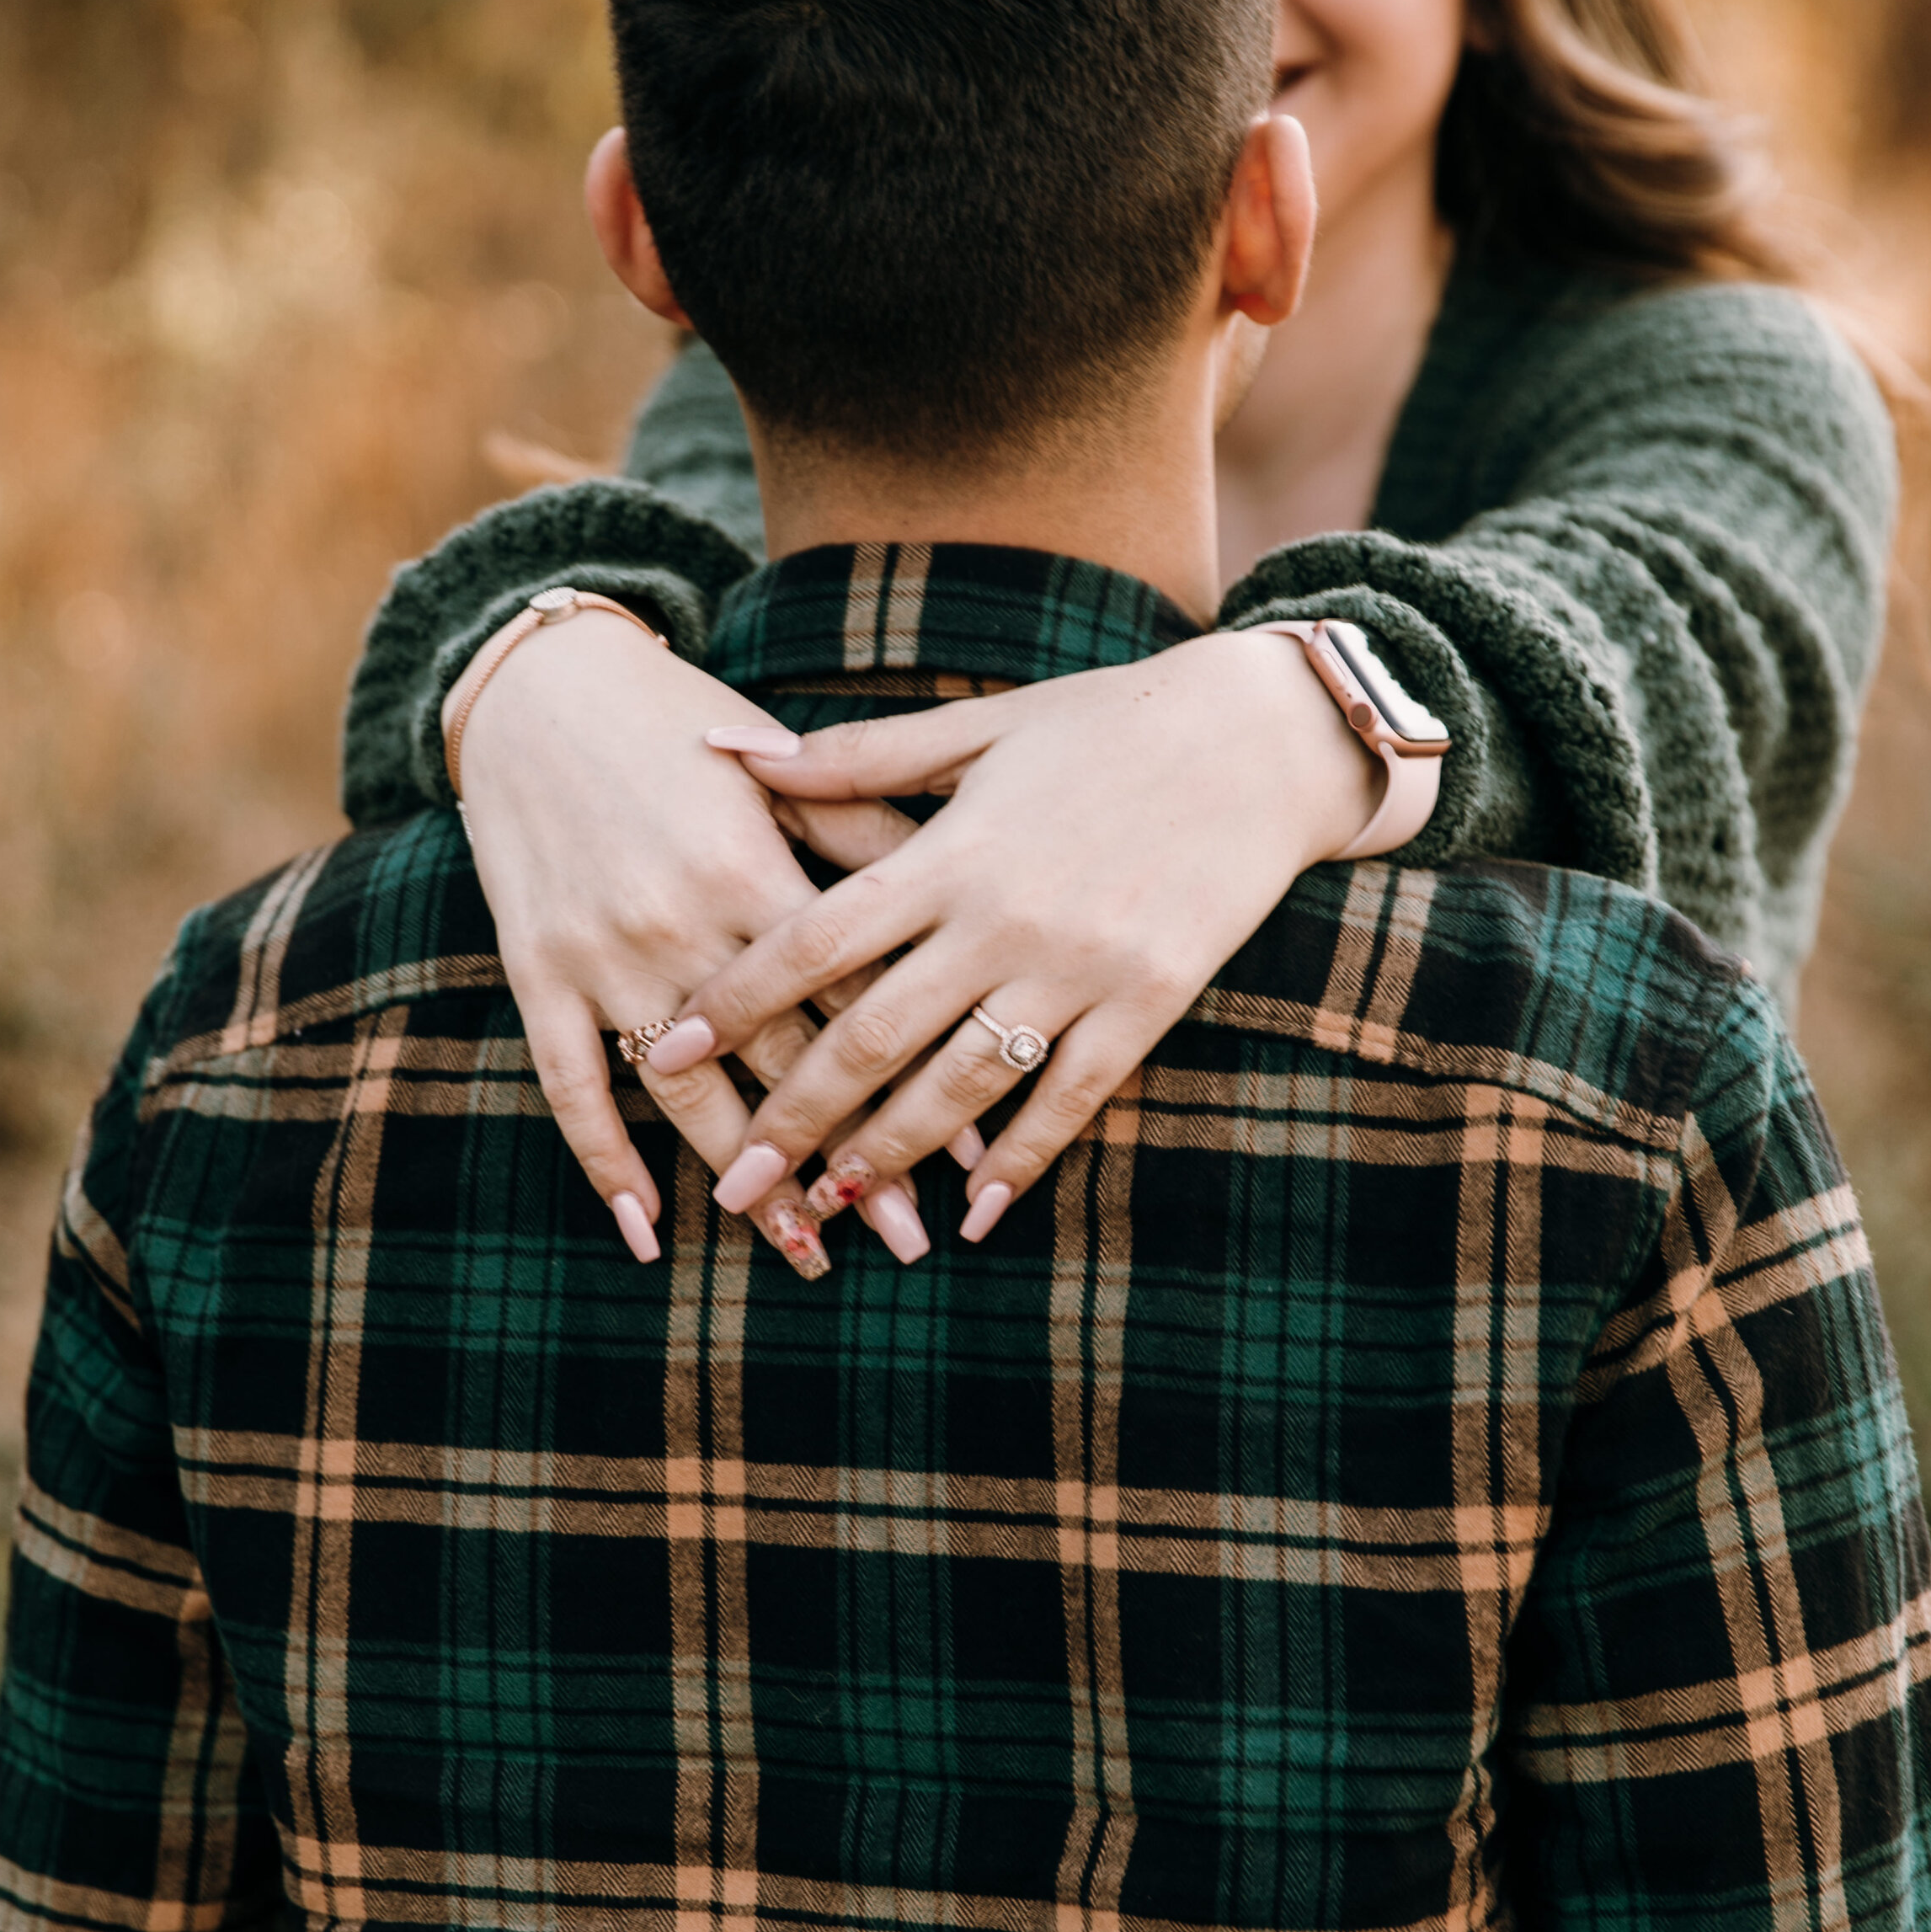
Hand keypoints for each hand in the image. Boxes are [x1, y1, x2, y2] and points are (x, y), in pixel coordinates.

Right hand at [452, 610, 924, 1274]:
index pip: (852, 1003)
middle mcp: (679, 923)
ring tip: (802, 1249)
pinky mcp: (537, 970)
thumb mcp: (782, 770)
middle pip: (780, 1067)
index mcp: (753, 870)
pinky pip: (570, 1083)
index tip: (970, 1161)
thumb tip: (965, 906)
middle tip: (905, 1241)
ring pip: (682, 1096)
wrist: (540, 687)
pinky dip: (605, 1159)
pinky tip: (647, 1229)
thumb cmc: (682, 723)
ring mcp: (602, 956)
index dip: (913, 1084)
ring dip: (743, 1182)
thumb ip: (868, 834)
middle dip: (847, 1159)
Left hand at [648, 629, 1380, 1238]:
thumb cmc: (1109, 723)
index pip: (813, 939)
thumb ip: (851, 759)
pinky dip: (1021, 1158)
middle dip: (793, 1117)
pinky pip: (1073, 1098)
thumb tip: (722, 743)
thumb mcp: (978, 727)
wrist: (1263, 739)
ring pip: (963, 1084)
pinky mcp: (1148, 1002)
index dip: (734, 1001)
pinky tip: (974, 1208)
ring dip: (890, 1153)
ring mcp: (1079, 969)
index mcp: (950, 850)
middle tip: (734, 1183)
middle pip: (872, 1035)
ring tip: (830, 1204)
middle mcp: (1004, 919)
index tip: (667, 1050)